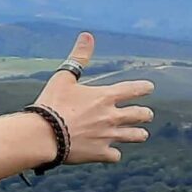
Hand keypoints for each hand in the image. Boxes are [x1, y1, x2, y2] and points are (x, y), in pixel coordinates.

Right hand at [32, 33, 155, 163]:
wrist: (43, 135)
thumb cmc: (51, 104)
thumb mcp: (63, 78)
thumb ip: (78, 57)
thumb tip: (87, 35)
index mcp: (105, 96)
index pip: (134, 89)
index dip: (144, 88)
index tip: (149, 88)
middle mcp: (112, 116)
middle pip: (141, 114)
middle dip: (145, 114)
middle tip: (146, 115)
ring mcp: (108, 136)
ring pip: (135, 136)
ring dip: (138, 134)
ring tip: (140, 135)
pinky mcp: (100, 153)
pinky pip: (115, 156)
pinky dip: (113, 154)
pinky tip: (111, 153)